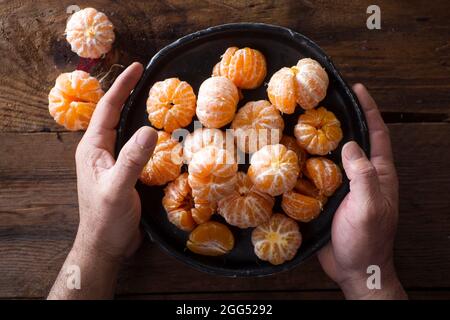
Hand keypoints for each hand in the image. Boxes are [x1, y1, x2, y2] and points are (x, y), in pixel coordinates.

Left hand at [49, 62, 156, 298]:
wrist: (105, 244)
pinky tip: (158, 135)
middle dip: (127, 93)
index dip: (122, 87)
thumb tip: (150, 130)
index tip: (137, 67)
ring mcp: (109, 161)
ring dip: (135, 112)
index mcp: (93, 148)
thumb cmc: (106, 218)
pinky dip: (144, 134)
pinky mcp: (120, 172)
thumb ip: (132, 160)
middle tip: (146, 77)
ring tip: (153, 99)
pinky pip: (132, 145)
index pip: (107, 109)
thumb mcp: (118, 188)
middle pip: (113, 114)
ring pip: (123, 129)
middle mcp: (99, 151)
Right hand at [317, 84, 406, 298]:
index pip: (377, 134)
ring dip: (320, 140)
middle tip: (321, 102)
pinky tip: (291, 155)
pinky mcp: (327, 197)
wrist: (354, 268)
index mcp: (379, 174)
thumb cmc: (367, 240)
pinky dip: (306, 162)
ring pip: (332, 156)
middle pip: (354, 140)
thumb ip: (363, 176)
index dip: (369, 110)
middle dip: (342, 120)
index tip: (357, 89)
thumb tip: (351, 145)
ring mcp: (344, 186)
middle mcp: (362, 176)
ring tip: (301, 123)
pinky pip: (317, 174)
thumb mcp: (369, 207)